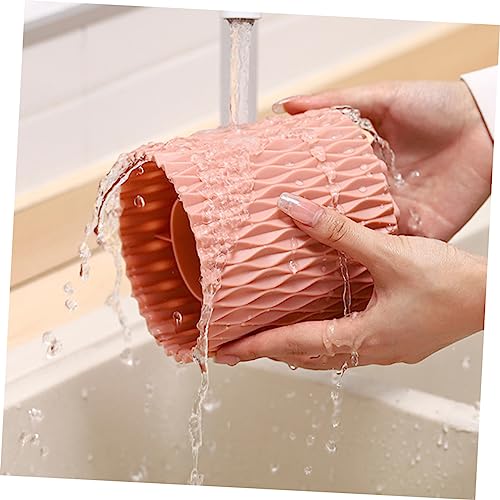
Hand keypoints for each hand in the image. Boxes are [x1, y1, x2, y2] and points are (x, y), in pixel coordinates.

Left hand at [214, 193, 485, 369]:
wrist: (492, 297)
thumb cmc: (452, 284)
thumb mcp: (389, 252)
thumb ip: (339, 232)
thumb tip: (296, 209)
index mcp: (363, 337)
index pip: (294, 346)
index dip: (256, 347)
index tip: (227, 350)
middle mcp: (369, 350)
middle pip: (305, 357)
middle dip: (267, 353)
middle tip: (236, 348)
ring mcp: (383, 348)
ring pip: (325, 356)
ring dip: (292, 349)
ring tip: (267, 341)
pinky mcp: (394, 338)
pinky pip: (345, 346)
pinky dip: (319, 340)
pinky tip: (318, 326)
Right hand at [273, 81, 492, 240]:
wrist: (486, 126)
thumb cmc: (437, 106)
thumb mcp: (381, 97)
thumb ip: (335, 102)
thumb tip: (287, 107)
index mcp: (364, 165)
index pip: (326, 185)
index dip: (304, 193)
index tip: (277, 201)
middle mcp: (377, 192)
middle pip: (340, 215)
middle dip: (316, 226)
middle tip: (285, 235)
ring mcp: (397, 213)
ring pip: (361, 237)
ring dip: (340, 246)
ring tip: (308, 257)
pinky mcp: (420, 231)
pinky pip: (393, 250)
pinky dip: (374, 259)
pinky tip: (349, 266)